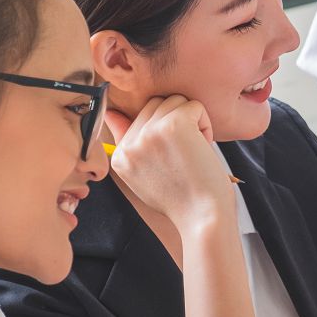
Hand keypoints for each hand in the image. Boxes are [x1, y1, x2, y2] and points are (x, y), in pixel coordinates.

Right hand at [104, 95, 233, 228]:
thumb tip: (110, 113)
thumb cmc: (181, 198)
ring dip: (192, 121)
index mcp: (120, 155)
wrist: (202, 216)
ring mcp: (150, 132)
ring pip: (174, 101)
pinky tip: (204, 146)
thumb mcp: (142, 175)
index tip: (173, 153)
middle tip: (187, 151)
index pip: (138, 117)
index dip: (162, 131)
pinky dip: (205, 123)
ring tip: (194, 149)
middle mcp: (130, 143)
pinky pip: (194, 106)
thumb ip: (127, 144)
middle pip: (155, 104)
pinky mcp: (174, 125)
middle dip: (176, 121)